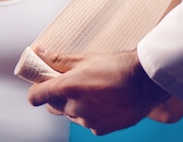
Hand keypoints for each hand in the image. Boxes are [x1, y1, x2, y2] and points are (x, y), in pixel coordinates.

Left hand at [27, 50, 173, 135]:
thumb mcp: (87, 58)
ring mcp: (88, 121)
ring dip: (76, 105)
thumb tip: (39, 54)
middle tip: (73, 83)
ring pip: (72, 115)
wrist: (146, 82)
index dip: (36, 90)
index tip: (41, 85)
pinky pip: (88, 123)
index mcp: (68, 87)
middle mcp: (75, 107)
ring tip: (95, 91)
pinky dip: (92, 114)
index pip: (36, 96)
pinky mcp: (100, 129)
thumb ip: (59, 60)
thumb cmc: (118, 66)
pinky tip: (105, 102)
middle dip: (58, 96)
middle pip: (54, 106)